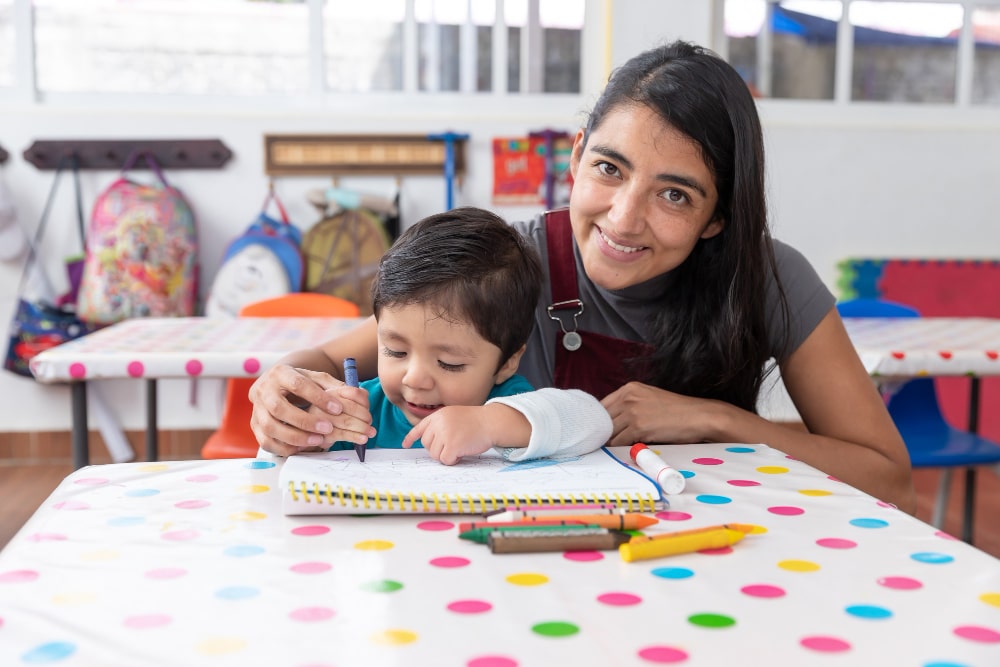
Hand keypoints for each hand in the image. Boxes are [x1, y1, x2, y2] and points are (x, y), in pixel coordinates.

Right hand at [248, 363, 374, 456]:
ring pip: (271, 427)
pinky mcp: (255, 427)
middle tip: (329, 428)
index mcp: (280, 373)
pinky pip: (267, 442)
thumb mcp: (315, 378)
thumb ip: (333, 385)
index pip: (298, 384)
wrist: (275, 386)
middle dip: (305, 420)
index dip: (318, 397)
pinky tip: (303, 447)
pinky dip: (285, 447)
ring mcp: (257, 410)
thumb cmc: (300, 382)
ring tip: (319, 440)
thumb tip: (358, 394)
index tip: (338, 408)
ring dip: (295, 436)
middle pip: (279, 407)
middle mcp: (264, 391)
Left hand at [401, 406, 500, 464]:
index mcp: (438, 416)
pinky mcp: (452, 446)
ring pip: (435, 455)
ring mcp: (444, 434)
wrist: (491, 421)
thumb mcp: (454, 415)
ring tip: (460, 446)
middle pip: (427, 445)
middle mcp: (438, 423)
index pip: (420, 428)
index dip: (411, 437)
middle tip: (453, 445)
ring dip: (447, 455)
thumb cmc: (476, 421)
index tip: (405, 445)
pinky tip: (462, 452)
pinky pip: (445, 460)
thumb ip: (441, 425)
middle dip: (438, 449)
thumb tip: (429, 443)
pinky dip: (453, 460)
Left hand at [601, 381, 716, 445]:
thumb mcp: (649, 398)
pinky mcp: (638, 427)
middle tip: (603, 443)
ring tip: (614, 448)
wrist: (698, 416)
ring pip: (609, 432)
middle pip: (602, 419)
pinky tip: (624, 450)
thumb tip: (610, 422)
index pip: (600, 405)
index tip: (598, 431)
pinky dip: (619, 449)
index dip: (598, 421)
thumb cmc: (676, 411)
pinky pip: (618, 442)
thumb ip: (629, 405)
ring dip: (610, 442)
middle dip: (602, 433)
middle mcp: (628, 397)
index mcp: (629, 388)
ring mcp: (632, 411)